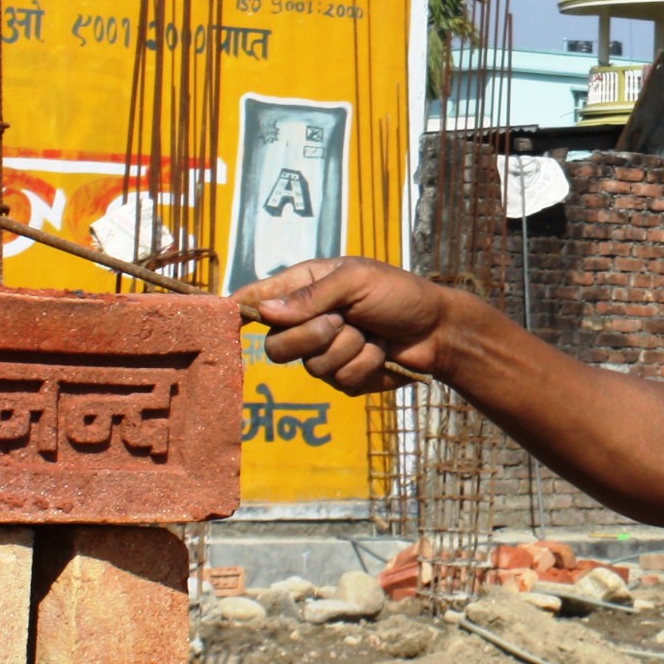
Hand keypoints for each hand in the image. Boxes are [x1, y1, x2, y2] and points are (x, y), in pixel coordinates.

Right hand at [234, 257, 464, 395]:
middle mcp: (307, 321)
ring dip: (351, 350)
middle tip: (344, 321)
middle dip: (313, 336)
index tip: (224, 316)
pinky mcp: (344, 378)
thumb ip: (311, 295)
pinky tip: (382, 353)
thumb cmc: (399, 293)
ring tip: (373, 334)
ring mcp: (324, 353)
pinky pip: (340, 383)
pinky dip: (367, 367)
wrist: (438, 329)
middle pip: (275, 346)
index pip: (256, 299)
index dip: (237, 310)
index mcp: (304, 287)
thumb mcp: (357, 281)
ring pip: (312, 368)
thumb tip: (265, 312)